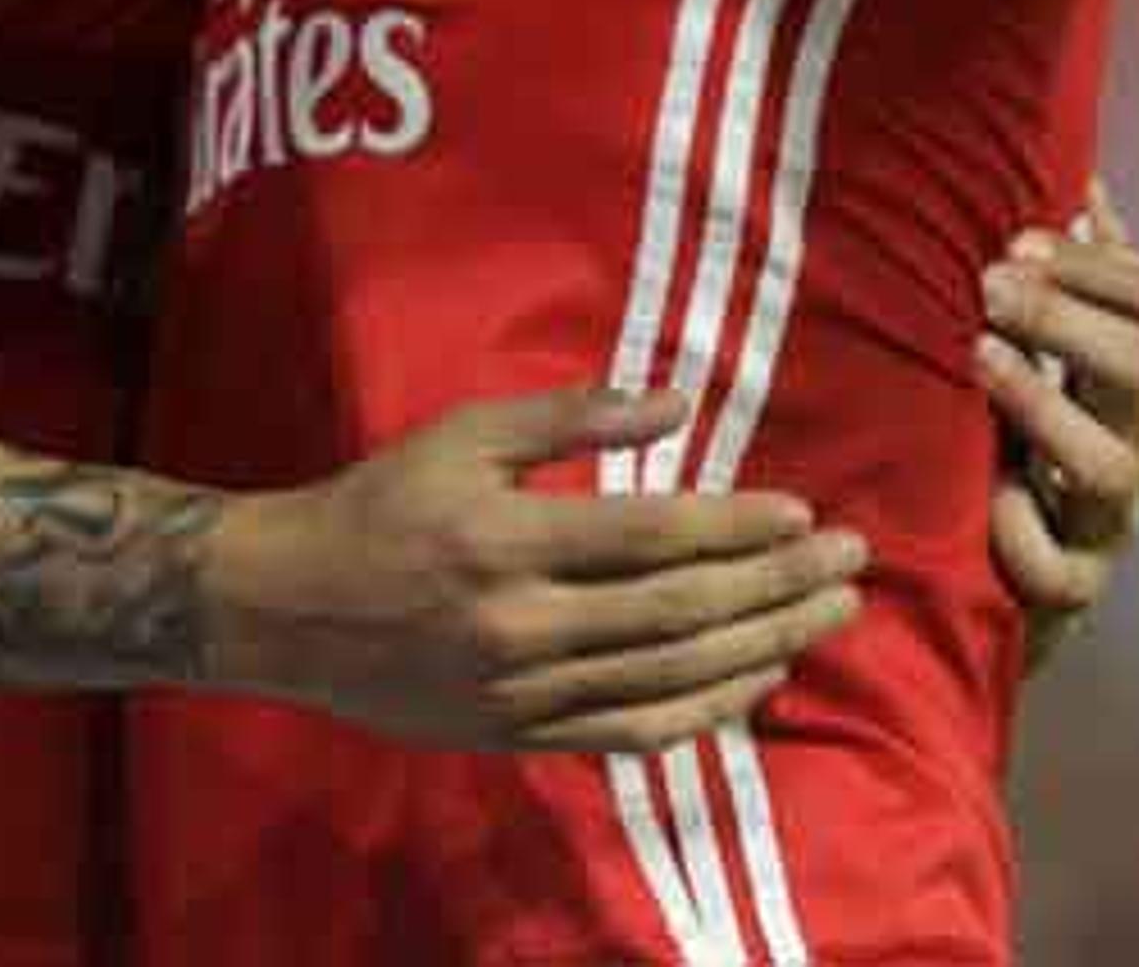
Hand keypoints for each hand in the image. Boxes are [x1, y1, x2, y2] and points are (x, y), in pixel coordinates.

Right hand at [199, 383, 866, 751]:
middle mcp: (522, 626)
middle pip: (680, 612)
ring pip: (671, 679)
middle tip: (850, 563)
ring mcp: (524, 693)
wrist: (288, 611)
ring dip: (763, 648)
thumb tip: (677, 401)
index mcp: (507, 541)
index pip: (652, 537)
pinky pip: (634, 734)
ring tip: (827, 617)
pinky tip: (757, 681)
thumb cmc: (380, 505)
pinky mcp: (521, 737)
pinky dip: (706, 711)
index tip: (803, 514)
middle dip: (777, 587)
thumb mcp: (463, 435)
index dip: (738, 528)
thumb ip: (573, 417)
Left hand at [976, 185, 1138, 675]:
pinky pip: (1064, 572)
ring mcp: (1114, 517)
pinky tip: (991, 495)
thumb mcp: (1059, 349)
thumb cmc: (1037, 433)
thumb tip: (1081, 173)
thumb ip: (1079, 269)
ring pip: (1110, 467)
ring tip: (979, 358)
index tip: (1022, 241)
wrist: (1018, 579)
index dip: (1099, 264)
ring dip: (1043, 405)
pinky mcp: (1074, 587)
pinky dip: (1026, 535)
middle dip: (1062, 319)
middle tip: (987, 287)